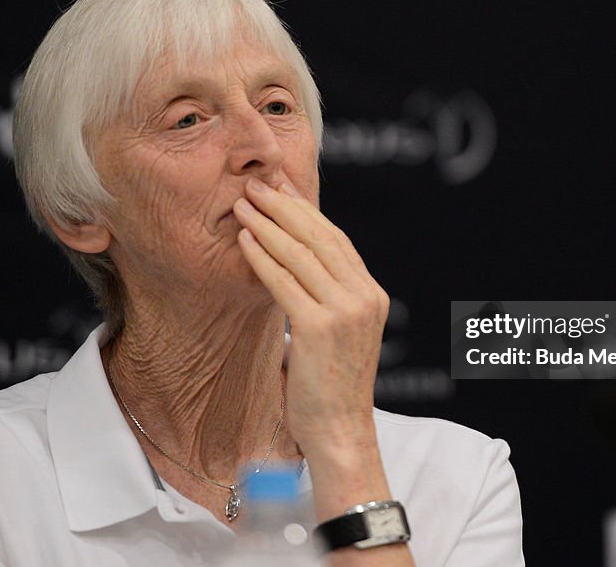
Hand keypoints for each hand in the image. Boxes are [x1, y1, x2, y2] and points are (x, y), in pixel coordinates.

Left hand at [233, 176, 388, 456]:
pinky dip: (260, 256)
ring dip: (267, 224)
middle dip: (284, 206)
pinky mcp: (319, 327)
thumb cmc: (330, 387)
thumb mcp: (336, 333)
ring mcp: (346, 311)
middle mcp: (365, 297)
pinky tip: (243, 240)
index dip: (306, 211)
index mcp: (372, 295)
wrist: (340, 431)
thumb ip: (323, 298)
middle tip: (256, 184)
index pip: (336, 240)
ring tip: (242, 204)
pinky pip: (283, 280)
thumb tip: (290, 266)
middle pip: (320, 237)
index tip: (281, 189)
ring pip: (300, 253)